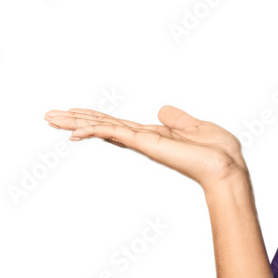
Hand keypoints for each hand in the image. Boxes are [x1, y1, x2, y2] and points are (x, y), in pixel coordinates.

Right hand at [43, 105, 247, 192]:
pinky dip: (95, 130)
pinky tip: (75, 130)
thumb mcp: (197, 127)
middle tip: (49, 116)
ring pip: (103, 128)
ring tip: (51, 118)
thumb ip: (178, 119)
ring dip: (76, 123)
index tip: (75, 113)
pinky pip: (115, 133)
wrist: (228, 167)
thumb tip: (162, 110)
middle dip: (76, 120)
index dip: (96, 118)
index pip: (118, 125)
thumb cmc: (219, 152)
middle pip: (103, 126)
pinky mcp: (147, 144)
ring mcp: (143, 143)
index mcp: (154, 136)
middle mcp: (144, 140)